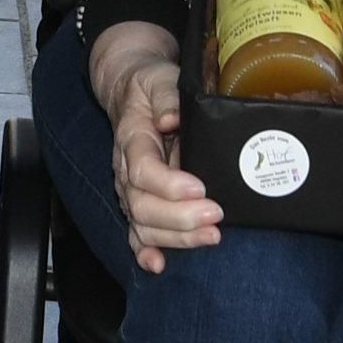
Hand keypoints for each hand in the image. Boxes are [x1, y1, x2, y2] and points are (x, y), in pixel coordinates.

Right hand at [85, 21, 216, 269]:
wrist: (131, 91)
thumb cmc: (152, 85)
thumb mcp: (162, 77)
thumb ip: (168, 95)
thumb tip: (171, 117)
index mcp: (132, 138)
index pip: (142, 169)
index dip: (169, 184)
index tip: (200, 187)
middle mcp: (126, 169)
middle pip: (142, 205)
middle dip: (180, 217)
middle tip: (216, 216)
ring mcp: (130, 190)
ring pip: (143, 224)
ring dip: (175, 238)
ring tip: (211, 237)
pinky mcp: (139, 202)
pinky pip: (136, 233)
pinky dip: (144, 252)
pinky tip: (159, 265)